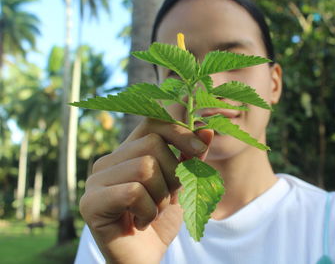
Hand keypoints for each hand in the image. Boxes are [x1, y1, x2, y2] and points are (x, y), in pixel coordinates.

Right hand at [79, 118, 212, 263]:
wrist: (143, 259)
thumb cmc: (160, 220)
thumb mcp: (181, 185)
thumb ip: (191, 159)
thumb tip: (206, 128)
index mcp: (127, 153)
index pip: (151, 122)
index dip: (177, 130)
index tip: (198, 149)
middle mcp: (107, 161)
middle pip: (152, 143)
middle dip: (172, 174)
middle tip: (166, 199)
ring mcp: (95, 181)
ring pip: (145, 167)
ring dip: (160, 196)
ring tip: (153, 212)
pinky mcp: (90, 202)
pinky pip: (133, 192)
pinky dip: (148, 211)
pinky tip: (141, 223)